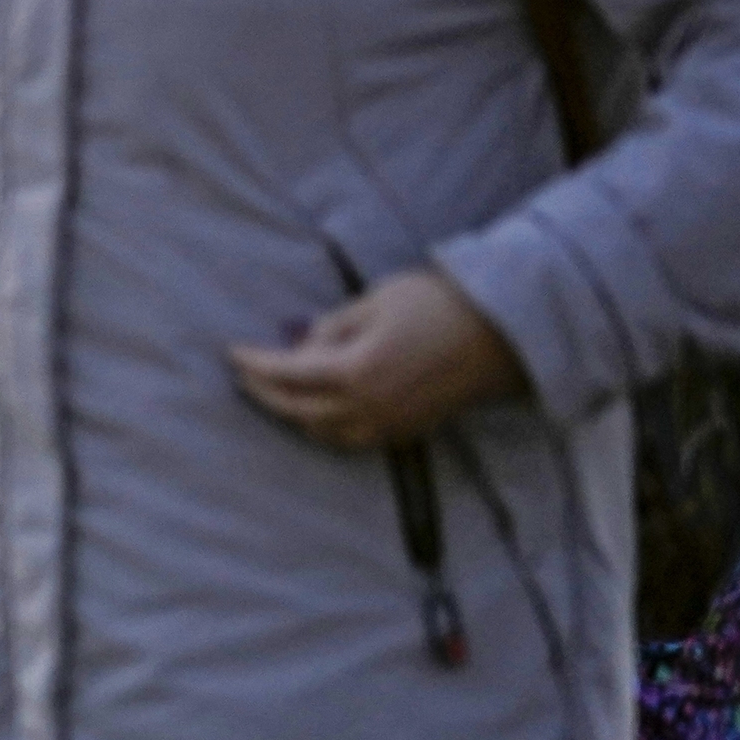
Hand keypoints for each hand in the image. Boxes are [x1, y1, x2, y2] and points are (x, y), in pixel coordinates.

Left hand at [227, 267, 525, 451]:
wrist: (506, 331)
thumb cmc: (440, 304)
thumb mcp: (376, 300)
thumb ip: (333, 327)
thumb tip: (303, 345)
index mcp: (355, 371)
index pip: (288, 373)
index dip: (255, 363)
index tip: (233, 352)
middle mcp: (368, 406)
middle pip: (297, 410)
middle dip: (265, 393)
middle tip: (245, 376)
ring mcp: (390, 423)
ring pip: (324, 432)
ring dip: (295, 415)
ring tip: (277, 393)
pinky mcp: (409, 430)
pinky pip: (353, 439)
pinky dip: (327, 428)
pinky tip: (320, 412)